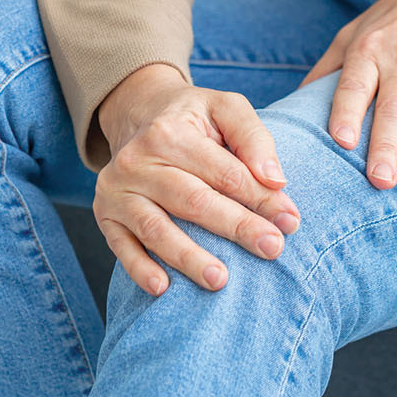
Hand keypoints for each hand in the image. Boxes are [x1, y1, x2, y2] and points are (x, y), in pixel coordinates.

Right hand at [92, 63, 301, 295]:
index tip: (290, 222)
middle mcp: (137, 160)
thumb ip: (253, 137)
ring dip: (189, 257)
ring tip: (221, 280)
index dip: (260, 199)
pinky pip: (121, 246)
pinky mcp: (106, 214)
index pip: (224, 173)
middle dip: (236, 227)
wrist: (139, 115)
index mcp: (170, 132)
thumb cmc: (193, 119)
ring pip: (156, 229)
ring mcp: (117, 190)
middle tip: (272, 249)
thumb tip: (274, 179)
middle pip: (193, 201)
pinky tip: (163, 288)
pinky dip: (139, 269)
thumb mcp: (226, 109)